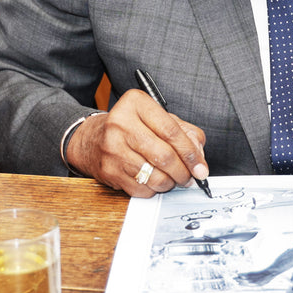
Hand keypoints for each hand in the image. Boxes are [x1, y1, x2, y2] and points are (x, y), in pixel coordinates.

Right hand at [66, 90, 207, 196]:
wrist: (91, 140)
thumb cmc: (131, 128)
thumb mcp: (157, 118)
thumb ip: (184, 131)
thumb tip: (199, 156)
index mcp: (136, 103)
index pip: (171, 131)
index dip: (190, 152)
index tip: (201, 166)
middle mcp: (120, 124)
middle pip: (165, 156)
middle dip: (184, 172)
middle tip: (190, 177)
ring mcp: (112, 149)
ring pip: (155, 176)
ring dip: (171, 183)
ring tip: (174, 179)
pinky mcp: (108, 171)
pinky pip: (142, 189)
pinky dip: (154, 189)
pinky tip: (154, 181)